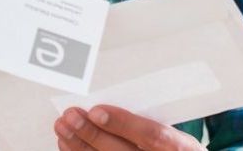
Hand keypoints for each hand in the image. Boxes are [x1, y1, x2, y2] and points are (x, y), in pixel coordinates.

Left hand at [54, 105, 203, 149]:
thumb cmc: (176, 145)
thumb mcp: (176, 128)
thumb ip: (149, 114)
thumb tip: (113, 96)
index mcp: (179, 147)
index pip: (152, 136)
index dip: (123, 124)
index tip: (98, 111)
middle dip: (92, 133)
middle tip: (71, 115)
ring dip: (79, 145)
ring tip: (63, 126)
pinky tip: (67, 144)